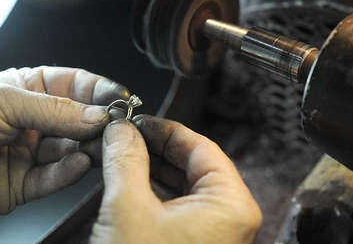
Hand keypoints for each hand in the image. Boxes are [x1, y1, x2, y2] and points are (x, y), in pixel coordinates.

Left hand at [0, 66, 129, 214]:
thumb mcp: (4, 100)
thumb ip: (54, 109)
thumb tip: (98, 115)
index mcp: (29, 90)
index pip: (77, 85)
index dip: (101, 90)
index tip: (122, 99)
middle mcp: (35, 121)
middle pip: (80, 120)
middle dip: (100, 124)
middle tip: (118, 129)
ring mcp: (30, 152)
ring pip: (72, 150)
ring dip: (89, 149)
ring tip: (103, 148)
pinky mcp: (23, 184)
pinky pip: (52, 179)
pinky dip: (67, 173)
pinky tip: (78, 164)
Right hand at [90, 115, 261, 243]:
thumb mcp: (128, 209)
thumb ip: (126, 160)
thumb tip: (122, 131)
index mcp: (231, 204)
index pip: (201, 147)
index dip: (167, 129)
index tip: (141, 120)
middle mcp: (230, 217)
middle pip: (193, 164)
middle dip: (156, 148)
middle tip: (127, 135)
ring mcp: (215, 232)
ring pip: (184, 185)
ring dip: (152, 168)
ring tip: (123, 153)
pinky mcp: (196, 243)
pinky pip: (178, 206)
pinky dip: (154, 191)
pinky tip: (131, 180)